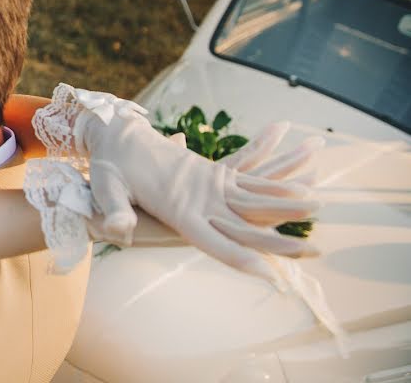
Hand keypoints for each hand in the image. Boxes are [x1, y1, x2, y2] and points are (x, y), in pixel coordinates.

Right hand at [39, 85, 320, 283]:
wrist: (110, 149)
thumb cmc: (105, 170)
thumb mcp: (106, 190)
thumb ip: (113, 210)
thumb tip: (116, 230)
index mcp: (178, 217)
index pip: (217, 243)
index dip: (245, 257)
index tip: (274, 274)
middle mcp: (201, 212)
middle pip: (247, 224)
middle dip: (280, 237)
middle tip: (316, 242)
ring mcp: (208, 195)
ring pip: (255, 197)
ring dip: (286, 192)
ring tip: (317, 175)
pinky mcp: (211, 176)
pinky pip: (248, 172)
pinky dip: (271, 167)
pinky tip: (296, 159)